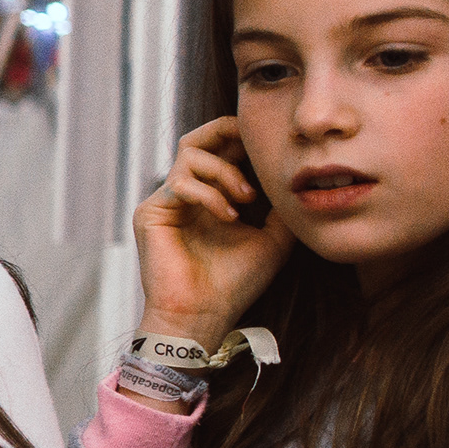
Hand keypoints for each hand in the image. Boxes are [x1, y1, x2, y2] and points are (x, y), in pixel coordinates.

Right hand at [131, 115, 286, 368]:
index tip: (271, 150)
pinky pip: (180, 184)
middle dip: (226, 132)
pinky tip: (230, 216)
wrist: (206, 315)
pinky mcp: (151, 212)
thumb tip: (297, 181)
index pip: (219, 151)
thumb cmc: (235, 283)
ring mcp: (164, 202)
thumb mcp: (272, 239)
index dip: (242, 140)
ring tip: (247, 198)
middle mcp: (183, 195)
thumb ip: (280, 208)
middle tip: (254, 146)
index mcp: (208, 198)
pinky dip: (211, 195)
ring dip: (226, 171)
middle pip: (196, 139)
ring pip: (189, 155)